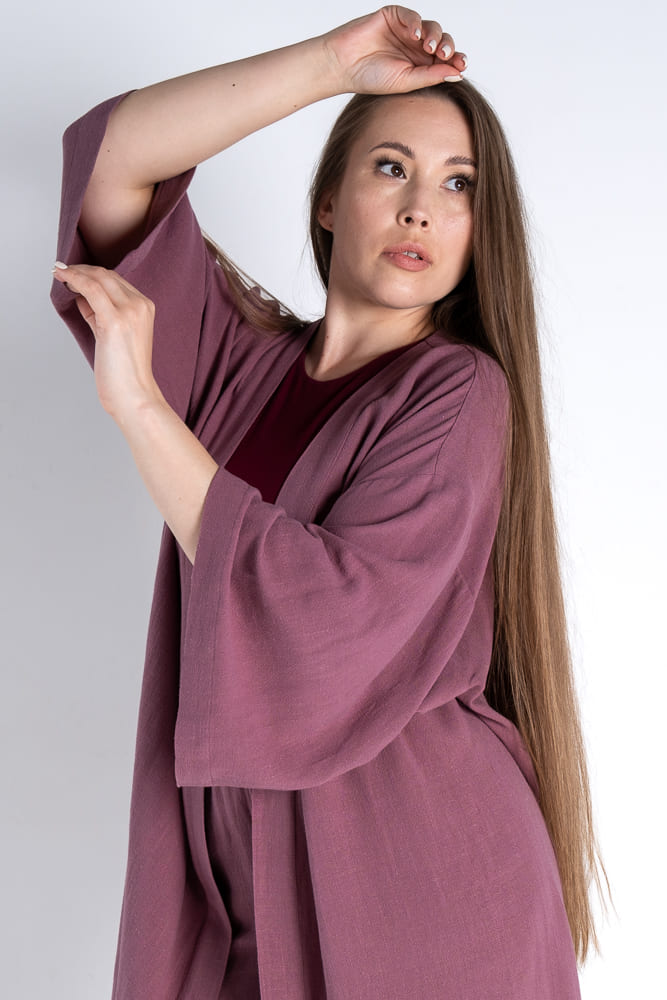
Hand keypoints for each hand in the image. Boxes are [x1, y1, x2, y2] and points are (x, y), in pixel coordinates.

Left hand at [52, 263, 160, 422]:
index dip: (92, 273)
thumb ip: (100, 314)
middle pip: (107, 274)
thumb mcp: (113, 336)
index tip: (74, 273)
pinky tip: (61, 278)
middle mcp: (140, 305)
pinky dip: (74, 279)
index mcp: (145, 308)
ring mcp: (129, 312)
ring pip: (99, 278)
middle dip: (81, 269)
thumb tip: (82, 296)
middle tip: (62, 271)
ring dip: (75, 272)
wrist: (135, 395)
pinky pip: (91, 289)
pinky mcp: (115, 321)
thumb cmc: (125, 374)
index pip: (116, 280)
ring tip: (59, 273)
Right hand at [322, 6, 466, 94]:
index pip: (445, 60)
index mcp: (420, 65)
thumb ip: (431, 76)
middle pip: (442, 42)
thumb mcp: (406, 81)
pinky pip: (413, 16)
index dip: (456, 60)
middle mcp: (416, 48)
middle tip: (444, 55)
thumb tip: (458, 73)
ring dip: (434, 35)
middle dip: (447, 47)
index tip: (462, 65)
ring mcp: (406, 31)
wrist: (344, 66)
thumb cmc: (371, 78)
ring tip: (427, 46)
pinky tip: (415, 34)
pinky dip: (417, 22)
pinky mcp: (394, 17)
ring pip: (432, 27)